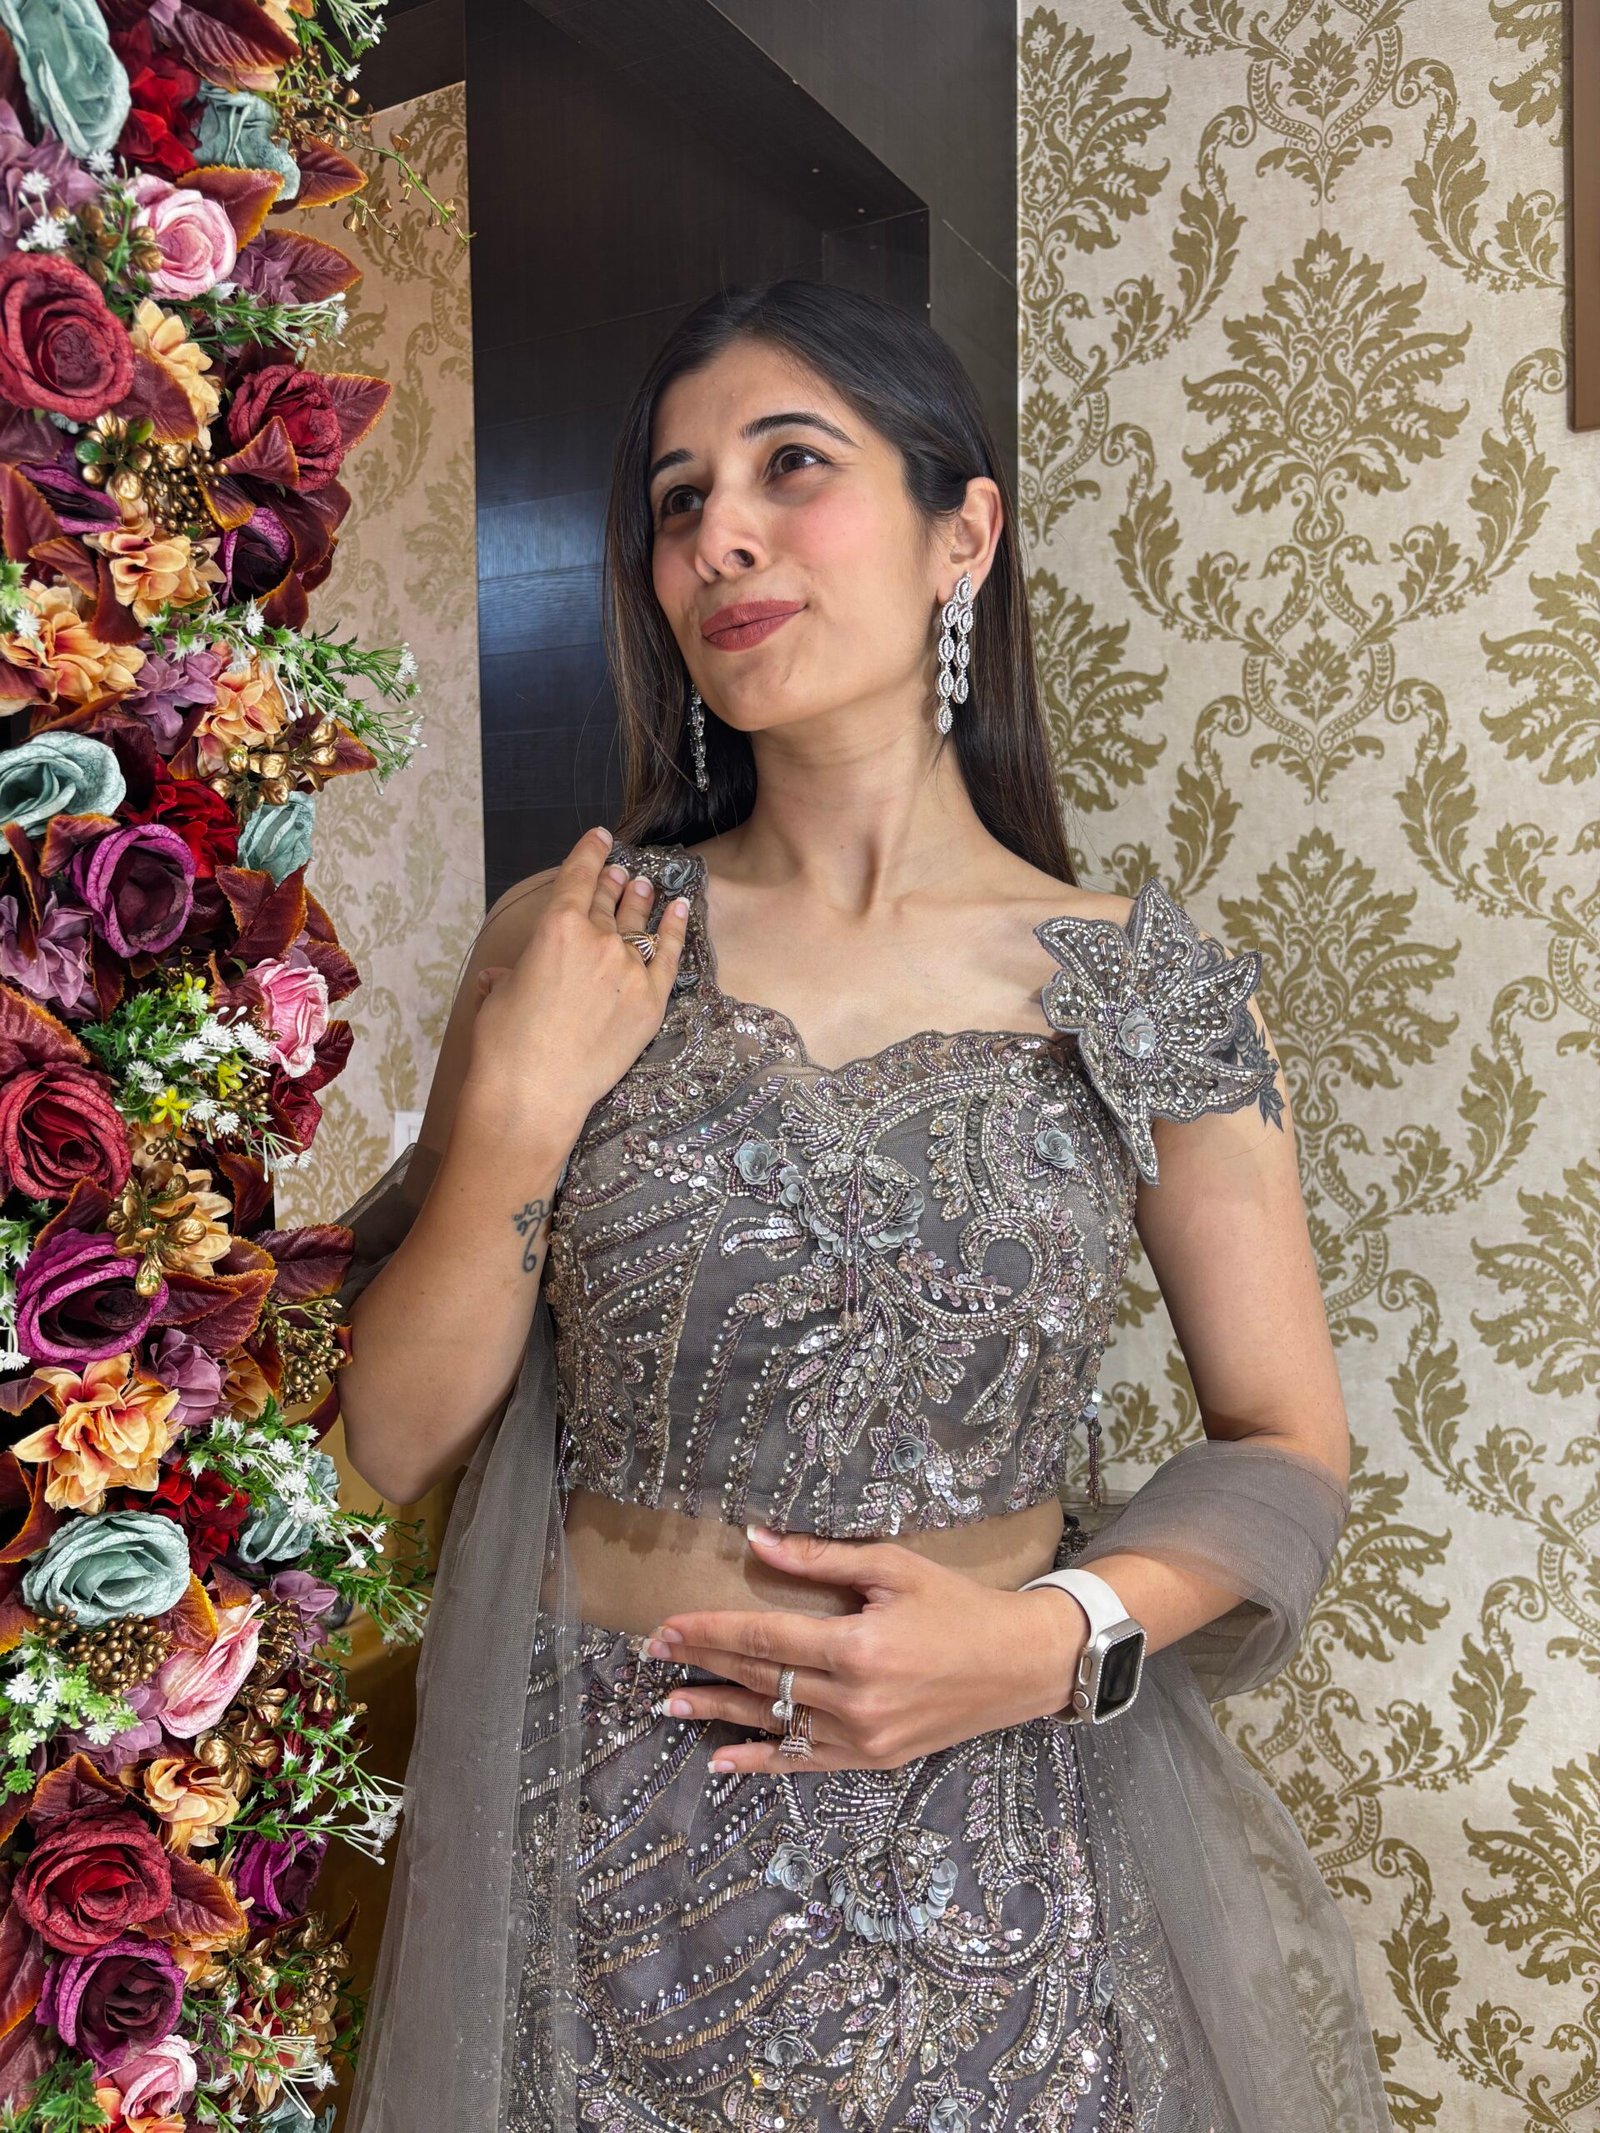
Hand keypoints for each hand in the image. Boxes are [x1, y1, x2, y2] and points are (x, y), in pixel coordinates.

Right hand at [468, 826, 690, 1132]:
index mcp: (556, 927)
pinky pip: (670, 956)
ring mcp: (630, 970)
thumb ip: (508, 975)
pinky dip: (675, 929)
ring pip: (638, 924)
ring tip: (643, 886)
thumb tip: (504, 977)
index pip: (579, 876)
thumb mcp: (496, 996)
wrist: (534, 1095)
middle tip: (619, 872)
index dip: (590, 852)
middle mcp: (598, 939)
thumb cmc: (504, 1046)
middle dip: (612, 883)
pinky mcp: (651, 1002)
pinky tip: (679, 910)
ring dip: (640, 901)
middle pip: (609, 901)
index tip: (600, 837)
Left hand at [642, 1524, 1089, 1773]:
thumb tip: (758, 1542)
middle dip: (703, 1664)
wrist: (1021, 1664)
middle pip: (760, 1679)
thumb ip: (822, 1560)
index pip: (762, 1639)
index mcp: (855, 1647)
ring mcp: (863, 1737)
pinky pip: (804, 1762)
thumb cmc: (960, 1605)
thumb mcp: (895, 1567)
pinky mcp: (875, 1759)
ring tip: (671, 1704)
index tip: (666, 1627)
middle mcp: (854, 1699)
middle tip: (654, 1655)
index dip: (709, 1632)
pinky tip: (724, 1760)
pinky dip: (762, 1761)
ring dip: (718, 1713)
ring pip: (773, 1723)